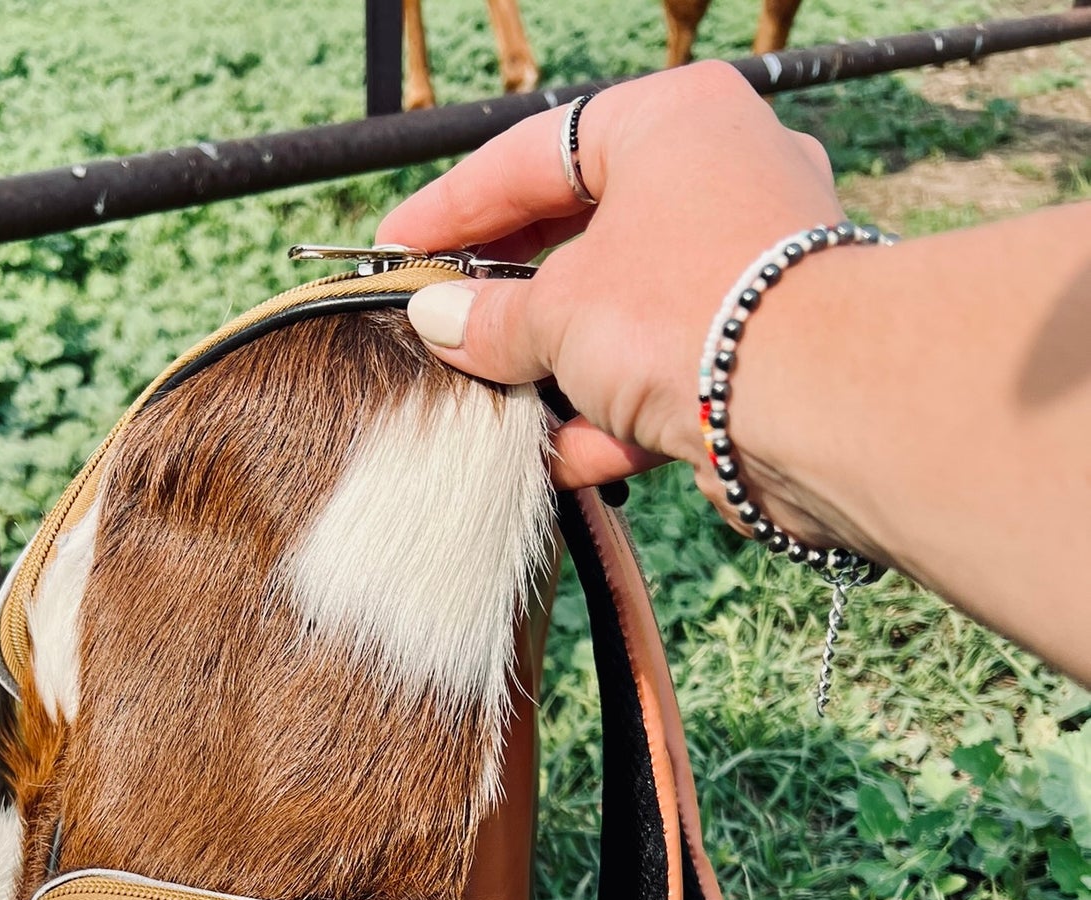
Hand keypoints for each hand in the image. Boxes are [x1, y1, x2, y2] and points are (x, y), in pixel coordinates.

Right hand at [376, 62, 843, 525]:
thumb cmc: (686, 311)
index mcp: (673, 122)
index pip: (536, 154)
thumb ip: (491, 320)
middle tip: (440, 332)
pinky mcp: (761, 355)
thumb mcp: (558, 310)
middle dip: (508, 300)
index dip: (454, 208)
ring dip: (554, 370)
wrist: (819, 402)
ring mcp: (746, 272)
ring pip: (625, 318)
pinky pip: (667, 378)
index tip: (399, 251)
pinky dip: (609, 417)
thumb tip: (438, 324)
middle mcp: (721, 181)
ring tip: (487, 403)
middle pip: (584, 238)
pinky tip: (553, 459)